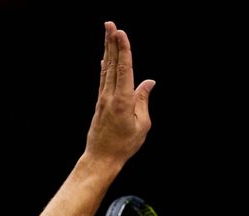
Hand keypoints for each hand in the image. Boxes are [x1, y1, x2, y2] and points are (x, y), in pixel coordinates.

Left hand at [85, 22, 154, 169]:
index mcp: (122, 101)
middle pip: (112, 64)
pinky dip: (104, 67)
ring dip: (107, 50)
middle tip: (110, 24)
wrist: (101, 159)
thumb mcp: (141, 125)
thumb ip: (143, 101)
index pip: (123, 70)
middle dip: (112, 42)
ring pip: (106, 70)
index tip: (120, 33)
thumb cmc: (123, 146)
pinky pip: (103, 80)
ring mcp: (103, 99)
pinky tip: (104, 58)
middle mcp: (110, 97)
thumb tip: (148, 82)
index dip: (123, 49)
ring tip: (107, 33)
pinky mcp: (100, 104)